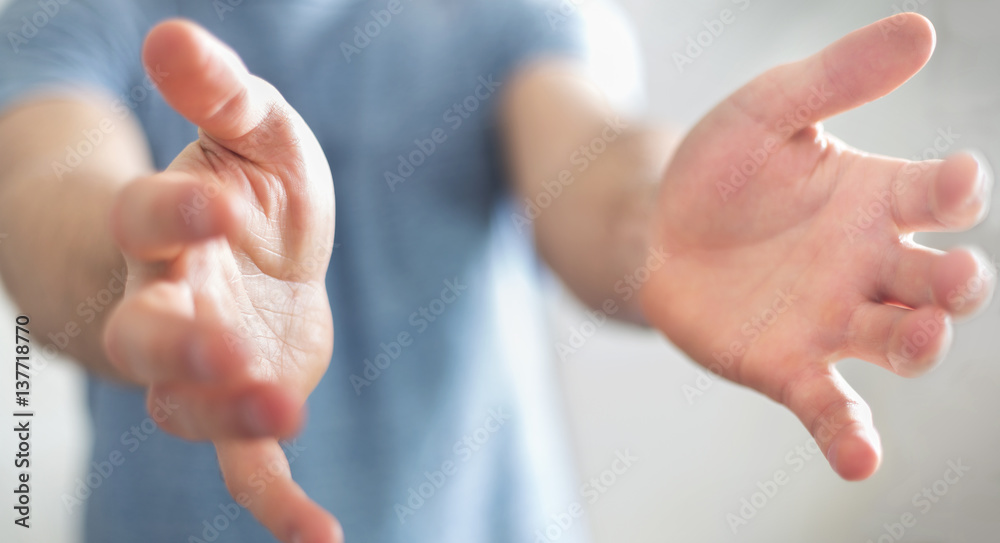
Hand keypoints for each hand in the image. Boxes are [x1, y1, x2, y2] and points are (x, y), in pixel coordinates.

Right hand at [102, 21, 341, 541]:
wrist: (234, 255)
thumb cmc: (240, 189)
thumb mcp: (249, 130)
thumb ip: (219, 94)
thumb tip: (173, 35)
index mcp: (167, 229)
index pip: (148, 224)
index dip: (171, 219)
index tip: (206, 205)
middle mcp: (170, 304)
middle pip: (147, 337)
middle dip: (178, 347)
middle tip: (223, 350)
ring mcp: (207, 363)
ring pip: (192, 406)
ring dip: (229, 414)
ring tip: (281, 411)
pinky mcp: (249, 402)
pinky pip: (249, 465)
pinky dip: (280, 504)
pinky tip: (323, 539)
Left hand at [641, 13, 993, 480]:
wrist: (656, 225)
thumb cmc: (721, 167)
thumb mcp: (769, 109)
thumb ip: (836, 78)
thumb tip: (922, 29)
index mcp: (879, 199)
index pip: (941, 196)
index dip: (956, 190)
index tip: (955, 180)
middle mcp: (871, 265)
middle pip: (938, 281)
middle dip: (956, 282)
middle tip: (956, 277)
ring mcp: (834, 320)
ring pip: (897, 341)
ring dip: (919, 345)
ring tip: (920, 336)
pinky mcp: (788, 365)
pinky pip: (829, 405)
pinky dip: (849, 435)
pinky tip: (861, 462)